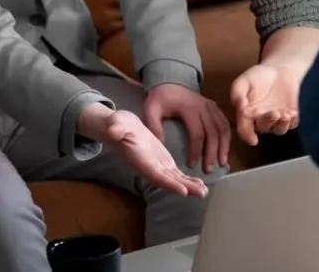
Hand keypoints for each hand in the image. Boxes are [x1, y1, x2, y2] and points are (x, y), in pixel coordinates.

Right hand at [87, 106, 208, 197]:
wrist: (120, 128)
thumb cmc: (117, 125)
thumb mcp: (115, 123)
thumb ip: (115, 128)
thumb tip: (113, 131)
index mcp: (139, 160)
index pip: (155, 174)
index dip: (168, 183)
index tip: (183, 191)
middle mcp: (149, 167)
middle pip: (167, 181)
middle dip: (184, 188)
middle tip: (202, 194)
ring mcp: (156, 166)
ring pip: (174, 179)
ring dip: (189, 186)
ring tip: (204, 192)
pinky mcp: (162, 162)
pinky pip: (175, 174)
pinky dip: (187, 180)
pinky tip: (199, 184)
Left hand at [143, 84, 230, 172]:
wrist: (170, 82)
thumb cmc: (161, 98)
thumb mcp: (151, 109)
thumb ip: (153, 126)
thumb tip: (160, 146)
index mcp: (190, 108)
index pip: (197, 133)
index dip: (196, 151)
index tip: (191, 165)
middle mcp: (204, 107)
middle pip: (213, 132)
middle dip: (212, 153)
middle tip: (208, 169)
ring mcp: (212, 106)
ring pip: (222, 128)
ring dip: (224, 147)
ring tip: (222, 163)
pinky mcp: (215, 107)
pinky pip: (225, 123)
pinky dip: (227, 137)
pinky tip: (225, 150)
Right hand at [230, 63, 304, 145]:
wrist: (280, 70)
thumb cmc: (259, 76)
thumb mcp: (244, 81)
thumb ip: (238, 92)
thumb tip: (238, 105)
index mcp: (247, 114)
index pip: (245, 129)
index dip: (248, 136)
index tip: (253, 140)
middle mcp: (262, 120)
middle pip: (263, 128)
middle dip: (268, 122)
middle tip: (274, 113)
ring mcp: (277, 120)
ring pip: (279, 129)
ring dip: (282, 125)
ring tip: (286, 114)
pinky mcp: (291, 116)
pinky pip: (293, 123)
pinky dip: (294, 120)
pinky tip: (294, 112)